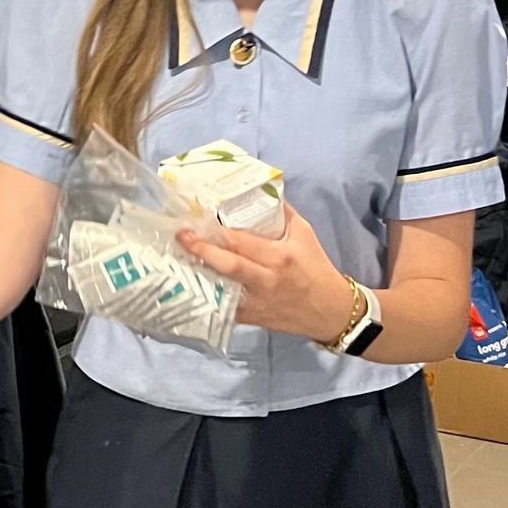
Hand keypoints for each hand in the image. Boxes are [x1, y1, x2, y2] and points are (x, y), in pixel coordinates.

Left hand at [179, 204, 357, 340]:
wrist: (330, 310)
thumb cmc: (316, 268)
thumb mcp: (304, 234)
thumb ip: (281, 213)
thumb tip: (259, 188)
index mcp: (279, 256)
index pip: (242, 242)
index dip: (216, 231)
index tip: (195, 219)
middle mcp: (266, 280)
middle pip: (228, 265)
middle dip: (201, 250)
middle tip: (181, 237)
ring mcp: (257, 302)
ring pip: (222, 289)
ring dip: (199, 275)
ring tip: (177, 260)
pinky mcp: (252, 319)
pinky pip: (225, 308)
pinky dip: (209, 297)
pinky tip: (191, 286)